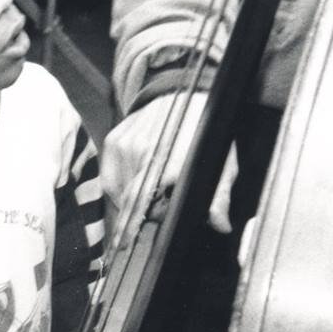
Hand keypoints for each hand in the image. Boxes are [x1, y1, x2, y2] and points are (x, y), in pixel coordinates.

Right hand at [101, 92, 234, 235]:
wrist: (183, 91)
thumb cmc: (206, 130)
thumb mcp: (222, 164)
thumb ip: (219, 197)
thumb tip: (220, 225)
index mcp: (171, 162)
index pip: (145, 204)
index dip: (139, 223)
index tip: (133, 240)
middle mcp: (143, 154)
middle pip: (132, 203)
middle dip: (145, 212)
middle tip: (163, 205)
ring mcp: (124, 146)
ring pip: (118, 192)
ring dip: (132, 200)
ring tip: (153, 188)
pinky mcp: (112, 141)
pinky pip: (109, 177)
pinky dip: (121, 186)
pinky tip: (139, 179)